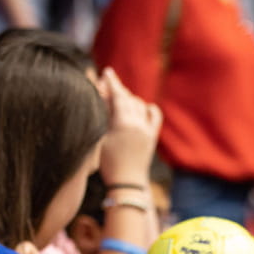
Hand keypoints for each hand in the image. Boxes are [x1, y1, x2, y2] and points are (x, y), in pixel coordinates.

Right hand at [97, 68, 161, 185]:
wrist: (126, 183)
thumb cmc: (107, 162)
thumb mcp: (99, 136)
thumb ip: (102, 113)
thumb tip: (101, 93)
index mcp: (123, 123)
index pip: (118, 96)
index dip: (112, 82)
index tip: (107, 71)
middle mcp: (138, 124)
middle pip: (128, 98)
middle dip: (118, 90)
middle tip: (108, 84)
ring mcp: (147, 130)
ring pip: (139, 105)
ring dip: (130, 99)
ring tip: (119, 99)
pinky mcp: (152, 136)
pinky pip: (154, 115)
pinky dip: (147, 108)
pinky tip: (141, 107)